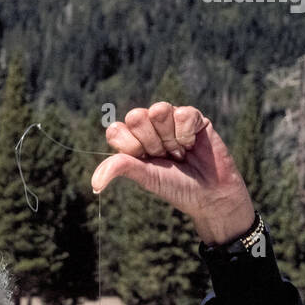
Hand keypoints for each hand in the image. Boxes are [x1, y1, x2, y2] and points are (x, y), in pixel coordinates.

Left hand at [91, 102, 256, 244]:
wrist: (210, 194)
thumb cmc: (176, 187)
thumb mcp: (146, 178)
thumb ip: (120, 168)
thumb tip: (94, 184)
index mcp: (132, 141)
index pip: (116, 130)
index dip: (131, 147)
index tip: (145, 161)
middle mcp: (150, 127)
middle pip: (136, 116)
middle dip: (152, 142)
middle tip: (165, 156)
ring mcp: (171, 119)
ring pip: (159, 110)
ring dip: (170, 138)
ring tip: (180, 152)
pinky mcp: (193, 115)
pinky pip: (182, 113)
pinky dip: (187, 133)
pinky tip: (193, 144)